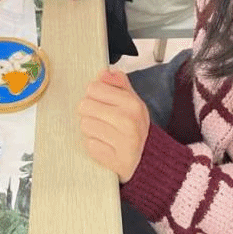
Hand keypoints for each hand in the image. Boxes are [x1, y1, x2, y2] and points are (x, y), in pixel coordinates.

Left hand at [78, 68, 150, 182]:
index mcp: (132, 103)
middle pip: (85, 105)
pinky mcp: (115, 160)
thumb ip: (117, 84)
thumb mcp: (131, 101)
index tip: (101, 102)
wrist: (147, 158)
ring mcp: (123, 142)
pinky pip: (90, 146)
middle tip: (102, 120)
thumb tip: (104, 73)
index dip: (94, 95)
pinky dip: (95, 146)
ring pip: (85, 125)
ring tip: (104, 133)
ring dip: (91, 130)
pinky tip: (106, 146)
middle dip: (90, 112)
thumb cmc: (133, 128)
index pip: (93, 88)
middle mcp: (129, 121)